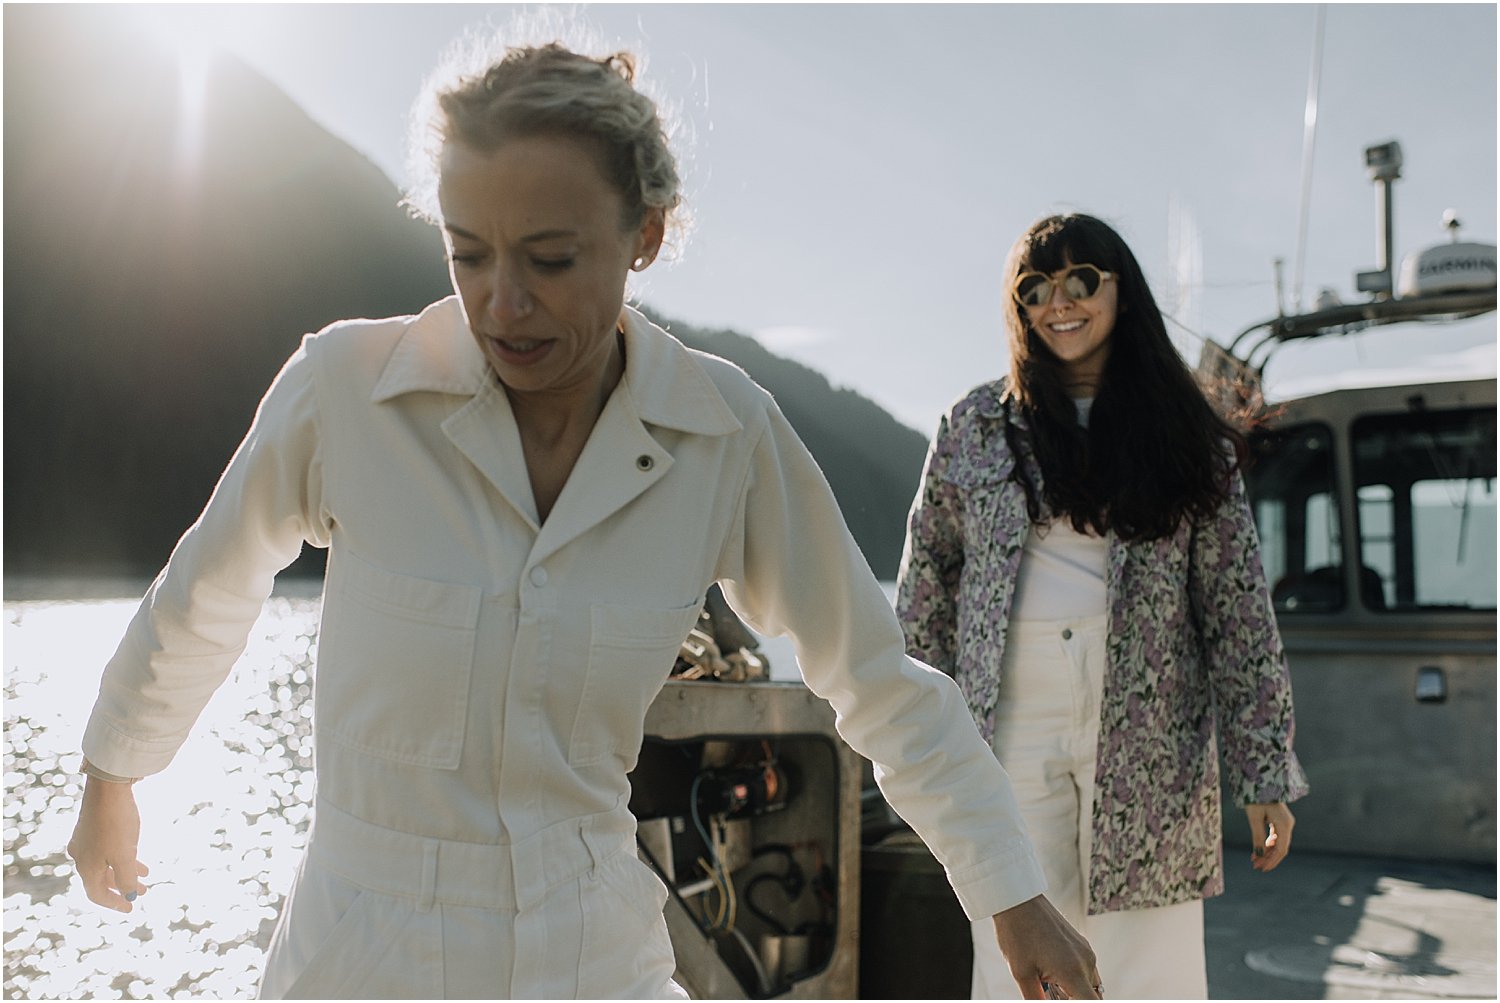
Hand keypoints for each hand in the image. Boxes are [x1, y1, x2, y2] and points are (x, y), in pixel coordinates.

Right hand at [67, 776, 149, 911]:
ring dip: (125, 871)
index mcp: (85, 866)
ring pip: (106, 863)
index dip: (114, 903)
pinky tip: (137, 854)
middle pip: (101, 879)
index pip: (96, 894)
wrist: (107, 787)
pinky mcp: (93, 825)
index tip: (131, 909)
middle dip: (123, 887)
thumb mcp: (124, 855)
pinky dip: (122, 856)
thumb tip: (131, 896)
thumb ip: (127, 878)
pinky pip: (107, 848)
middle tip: (143, 893)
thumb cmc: (116, 823)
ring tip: (146, 875)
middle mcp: (81, 855)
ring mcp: (85, 839)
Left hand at [992, 894, 1100, 999]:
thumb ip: (1035, 998)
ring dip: (1076, 990)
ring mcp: (1085, 950)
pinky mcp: (1082, 943)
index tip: (1063, 1000)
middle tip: (1052, 992)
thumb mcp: (1022, 974)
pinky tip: (1052, 974)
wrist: (1017, 901)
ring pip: (1090, 984)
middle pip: (1093, 996)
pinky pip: (1086, 969)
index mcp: (1073, 972)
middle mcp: (1086, 961)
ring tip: (1050, 984)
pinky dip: (1075, 978)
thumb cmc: (1017, 934)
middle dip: (1074, 999)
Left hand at [1245, 801, 1294, 871]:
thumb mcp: (1254, 817)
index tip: (1262, 868)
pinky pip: (1276, 837)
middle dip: (1268, 859)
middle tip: (1256, 867)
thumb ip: (1258, 836)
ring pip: (1278, 844)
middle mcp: (1288, 825)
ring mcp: (1285, 823)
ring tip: (1255, 861)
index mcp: (1284, 824)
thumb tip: (1258, 855)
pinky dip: (1267, 845)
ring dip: (1267, 853)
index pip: (1281, 849)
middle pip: (1280, 848)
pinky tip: (1258, 851)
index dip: (1272, 861)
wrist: (1260, 781)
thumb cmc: (1256, 797)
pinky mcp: (1280, 821)